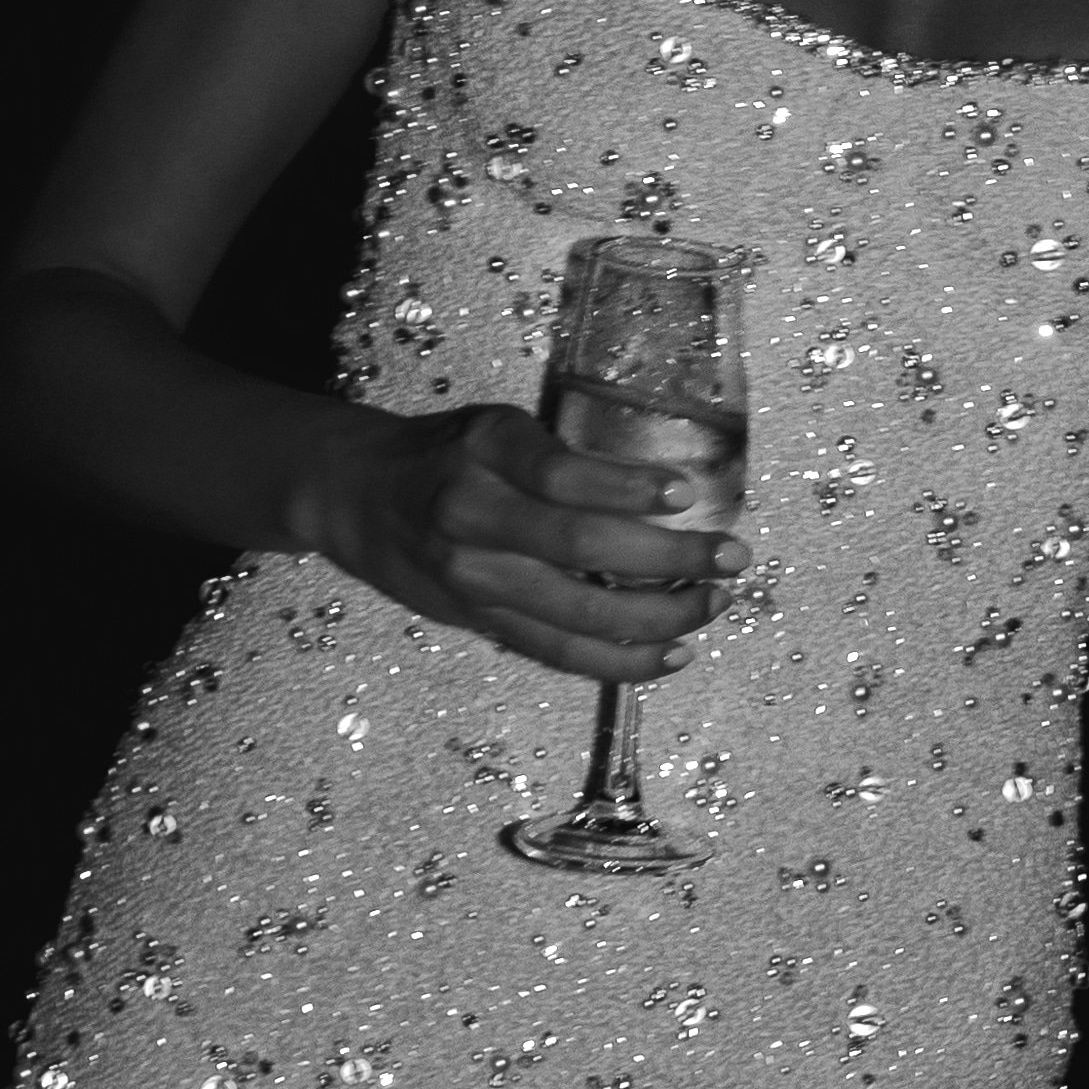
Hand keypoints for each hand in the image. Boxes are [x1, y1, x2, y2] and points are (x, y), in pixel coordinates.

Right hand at [306, 399, 749, 684]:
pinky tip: (672, 654)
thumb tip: (661, 494)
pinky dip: (621, 661)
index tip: (684, 494)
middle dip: (670, 558)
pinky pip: (560, 653)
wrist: (356, 498)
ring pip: (580, 614)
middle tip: (733, 557)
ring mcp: (475, 582)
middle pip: (582, 549)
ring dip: (661, 617)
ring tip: (714, 603)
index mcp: (482, 455)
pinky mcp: (481, 623)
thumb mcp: (494, 427)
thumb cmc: (443, 454)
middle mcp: (472, 520)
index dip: (627, 489)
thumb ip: (559, 457)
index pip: (562, 475)